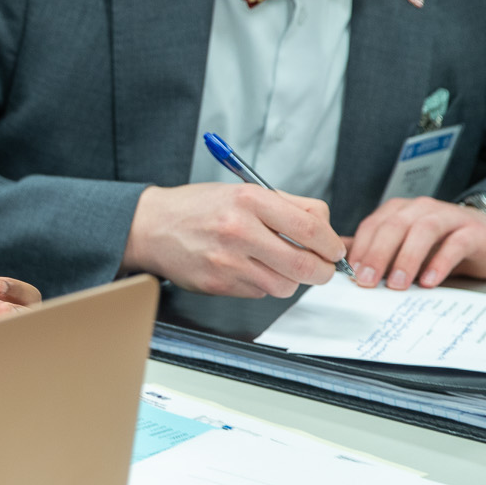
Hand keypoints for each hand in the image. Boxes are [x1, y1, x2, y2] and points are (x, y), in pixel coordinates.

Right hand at [122, 183, 344, 297]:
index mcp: (249, 200)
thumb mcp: (243, 191)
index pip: (311, 226)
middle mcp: (238, 230)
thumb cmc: (198, 207)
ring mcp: (227, 261)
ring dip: (289, 279)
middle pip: (304, 265)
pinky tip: (246, 268)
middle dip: (322, 271)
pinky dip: (261, 284)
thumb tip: (327, 229)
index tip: (334, 249)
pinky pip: (258, 292)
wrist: (151, 226)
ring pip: (284, 285)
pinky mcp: (218, 283)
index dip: (331, 243)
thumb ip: (287, 206)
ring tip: (277, 265)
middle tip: (322, 268)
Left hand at [342, 197, 485, 289]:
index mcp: (399, 211)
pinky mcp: (473, 231)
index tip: (351, 275)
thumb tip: (340, 264)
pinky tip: (430, 281)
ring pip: (423, 230)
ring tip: (398, 284)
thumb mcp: (404, 247)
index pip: (372, 226)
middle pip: (394, 226)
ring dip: (407, 258)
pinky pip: (455, 244)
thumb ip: (375, 251)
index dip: (360, 249)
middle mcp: (421, 209)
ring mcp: (448, 216)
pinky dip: (440, 262)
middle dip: (377, 254)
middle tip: (368, 281)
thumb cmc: (441, 244)